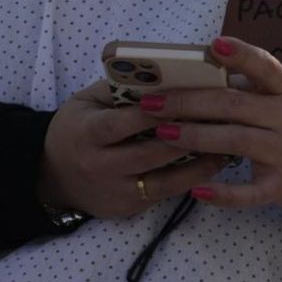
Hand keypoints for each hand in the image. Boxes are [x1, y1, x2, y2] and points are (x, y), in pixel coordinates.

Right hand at [35, 80, 226, 218]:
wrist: (51, 176)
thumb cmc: (76, 127)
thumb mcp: (87, 102)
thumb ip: (120, 90)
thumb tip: (165, 72)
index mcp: (88, 134)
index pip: (124, 124)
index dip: (156, 112)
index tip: (190, 97)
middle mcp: (100, 167)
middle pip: (151, 153)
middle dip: (190, 136)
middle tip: (224, 120)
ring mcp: (115, 193)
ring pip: (165, 180)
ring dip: (200, 163)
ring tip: (230, 143)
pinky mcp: (128, 209)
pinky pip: (165, 194)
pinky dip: (191, 179)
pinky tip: (214, 164)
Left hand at [140, 37, 281, 213]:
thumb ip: (257, 86)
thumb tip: (207, 70)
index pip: (266, 67)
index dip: (241, 55)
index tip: (213, 45)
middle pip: (235, 106)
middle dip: (190, 103)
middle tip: (153, 102)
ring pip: (235, 142)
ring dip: (196, 137)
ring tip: (163, 133)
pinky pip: (249, 192)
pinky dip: (224, 193)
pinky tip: (197, 190)